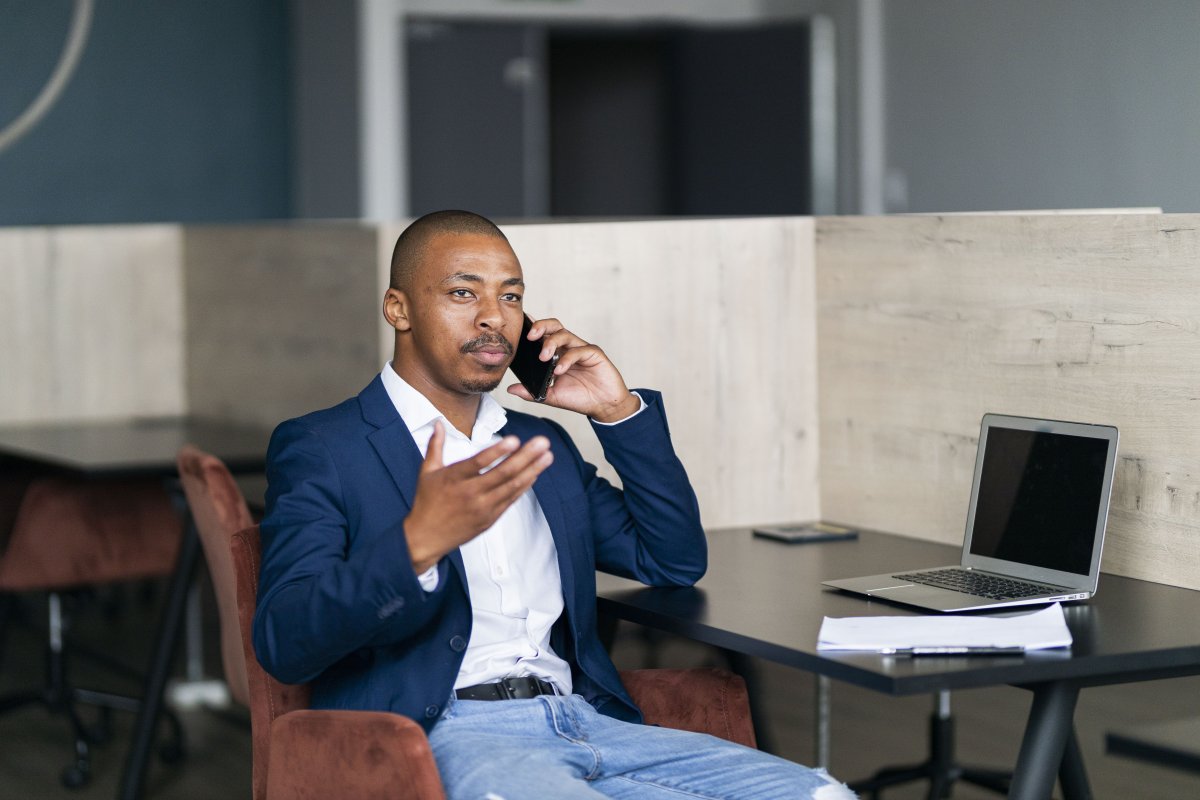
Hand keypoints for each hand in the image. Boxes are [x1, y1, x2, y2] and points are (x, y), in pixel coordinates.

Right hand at [404, 421, 553, 572]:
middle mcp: (470, 493)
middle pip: (502, 474)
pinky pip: (511, 499)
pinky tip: (535, 473)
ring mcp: (482, 508)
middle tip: (542, 442)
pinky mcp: (490, 518)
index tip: (515, 440)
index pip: (479, 463)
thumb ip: (436, 445)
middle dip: (526, 457)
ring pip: (512, 487)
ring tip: (547, 456)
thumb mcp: (427, 472)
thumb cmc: (427, 502)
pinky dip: (524, 486)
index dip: (498, 452)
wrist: (426, 538)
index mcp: (454, 479)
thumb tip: (438, 423)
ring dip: (532, 470)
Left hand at [506, 318, 640, 422]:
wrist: (603, 406)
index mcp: (557, 354)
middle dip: (541, 326)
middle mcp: (568, 347)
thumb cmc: (580, 398)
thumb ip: (531, 392)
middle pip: (554, 326)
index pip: (543, 335)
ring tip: (544, 357)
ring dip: (551, 343)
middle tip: (530, 337)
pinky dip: (567, 359)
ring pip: (565, 334)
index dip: (532, 328)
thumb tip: (510, 389)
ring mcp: (581, 349)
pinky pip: (579, 350)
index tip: (519, 329)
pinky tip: (559, 370)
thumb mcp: (551, 397)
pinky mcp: (594, 354)